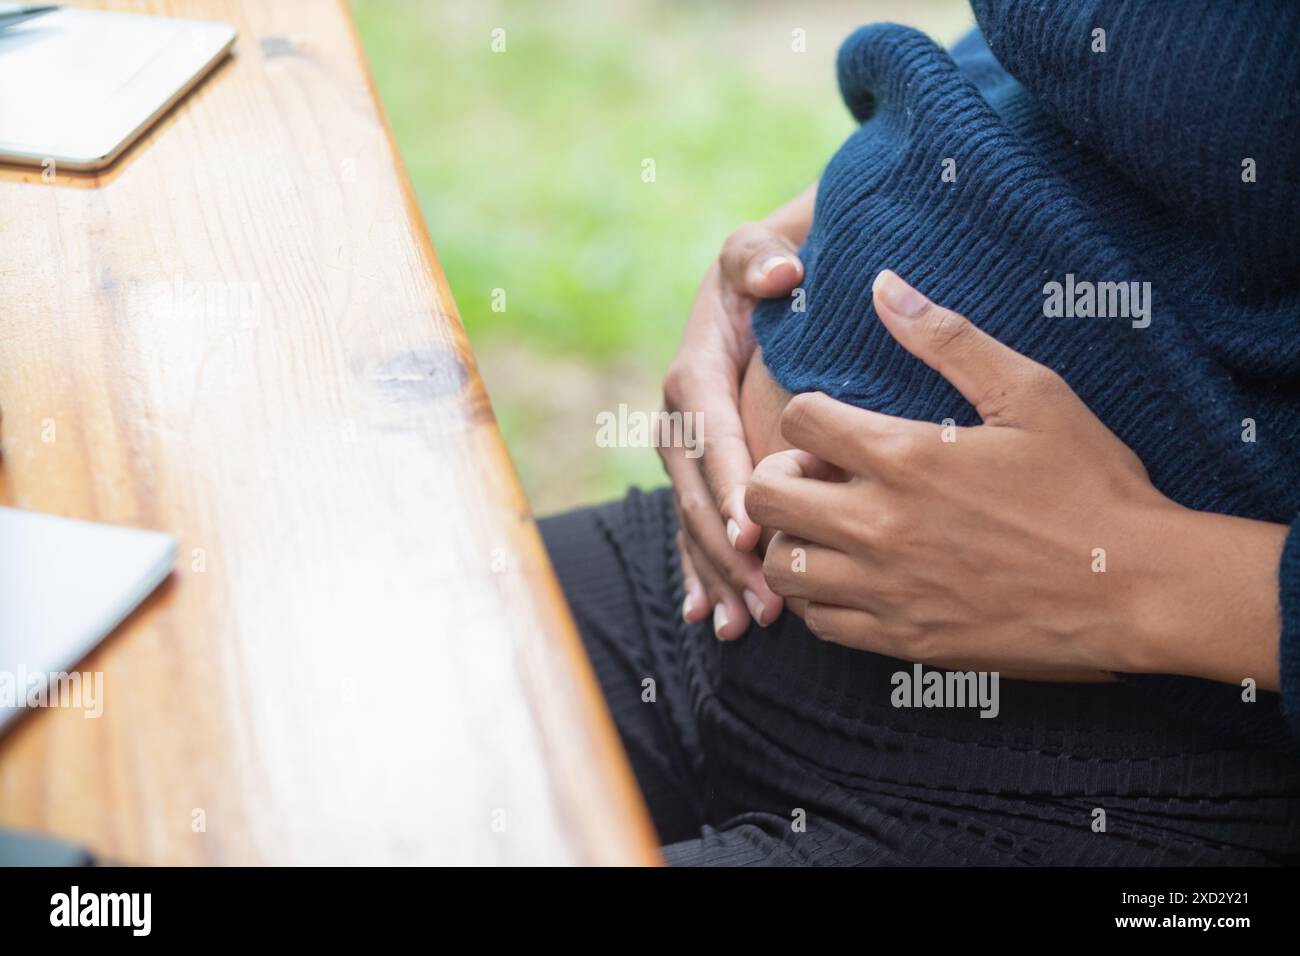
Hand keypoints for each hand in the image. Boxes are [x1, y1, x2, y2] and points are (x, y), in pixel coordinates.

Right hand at [660, 188, 813, 638]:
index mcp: (693, 373)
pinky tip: (712, 618)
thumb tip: (778, 276)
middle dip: (728, 548)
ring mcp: (686, 452)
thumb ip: (759, 257)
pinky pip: (694, 527)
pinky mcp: (698, 473)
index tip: (756, 527)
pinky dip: (702, 573)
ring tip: (747, 624)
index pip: (707, 432)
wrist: (757, 285)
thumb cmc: (768, 269)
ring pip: (694, 522)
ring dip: (719, 575)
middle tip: (766, 596)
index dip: (728, 481)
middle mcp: (680, 419)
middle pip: (696, 492)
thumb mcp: (758, 251)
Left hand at [746, 270, 1288, 685]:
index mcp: (905, 457)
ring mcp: (887, 588)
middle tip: (814, 477)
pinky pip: (819, 624)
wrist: (1138, 590)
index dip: (806, 414)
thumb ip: (948, 338)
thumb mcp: (1031, 393)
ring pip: (781, 567)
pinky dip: (817, 600)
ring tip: (825, 529)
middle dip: (776, 477)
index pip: (797, 421)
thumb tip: (881, 284)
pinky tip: (848, 578)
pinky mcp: (903, 640)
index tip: (833, 426)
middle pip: (763, 499)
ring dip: (789, 541)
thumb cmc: (1090, 485)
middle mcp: (880, 525)